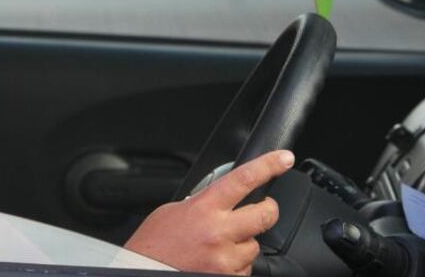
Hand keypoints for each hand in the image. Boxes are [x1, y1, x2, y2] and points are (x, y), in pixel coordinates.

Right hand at [124, 150, 294, 274]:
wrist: (141, 272)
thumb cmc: (153, 245)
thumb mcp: (173, 210)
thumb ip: (202, 202)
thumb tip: (223, 197)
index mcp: (203, 208)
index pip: (243, 179)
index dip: (268, 165)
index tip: (283, 159)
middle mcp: (218, 232)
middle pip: (265, 214)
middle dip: (266, 210)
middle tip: (260, 210)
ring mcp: (225, 259)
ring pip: (254, 246)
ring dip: (243, 244)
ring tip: (218, 246)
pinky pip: (245, 269)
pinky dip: (234, 265)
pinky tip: (215, 262)